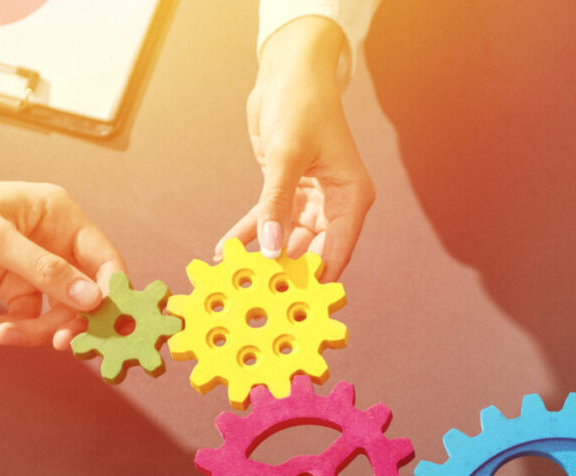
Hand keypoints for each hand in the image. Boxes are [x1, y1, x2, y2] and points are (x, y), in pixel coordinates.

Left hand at [0, 144, 123, 348]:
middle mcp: (54, 242)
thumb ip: (45, 270)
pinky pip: (23, 319)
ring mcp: (34, 268)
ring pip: (53, 314)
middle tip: (59, 345)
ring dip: (31, 331)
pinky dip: (2, 328)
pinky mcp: (11, 287)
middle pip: (83, 296)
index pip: (105, 260)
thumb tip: (92, 299)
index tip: (107, 325)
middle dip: (68, 322)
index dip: (111, 294)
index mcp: (61, 217)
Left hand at [223, 16, 374, 281]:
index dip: (317, 279)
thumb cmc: (302, 104)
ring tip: (236, 278)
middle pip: (313, 252)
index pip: (337, 250)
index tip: (294, 304)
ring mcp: (311, 201)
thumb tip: (271, 247)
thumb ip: (276, 203)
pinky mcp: (288, 193)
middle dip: (286, 273)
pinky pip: (267, 221)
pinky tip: (225, 250)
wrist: (290, 71)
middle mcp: (335, 205)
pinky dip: (247, 234)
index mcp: (350, 198)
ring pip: (287, 240)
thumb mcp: (287, 154)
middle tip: (259, 297)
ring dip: (262, 257)